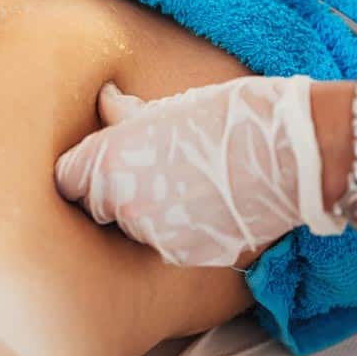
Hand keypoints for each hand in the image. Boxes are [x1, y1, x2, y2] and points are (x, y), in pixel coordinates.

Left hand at [56, 76, 344, 266]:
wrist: (288, 153)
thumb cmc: (225, 117)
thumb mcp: (167, 107)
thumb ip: (123, 113)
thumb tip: (103, 99)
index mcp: (110, 163)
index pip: (68, 179)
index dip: (82, 170)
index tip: (99, 163)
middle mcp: (124, 205)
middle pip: (97, 205)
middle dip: (113, 190)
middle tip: (149, 168)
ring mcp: (155, 236)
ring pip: (132, 226)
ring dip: (146, 211)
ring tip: (185, 183)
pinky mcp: (186, 256)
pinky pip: (165, 242)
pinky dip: (176, 228)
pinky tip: (204, 204)